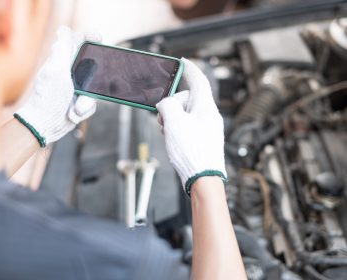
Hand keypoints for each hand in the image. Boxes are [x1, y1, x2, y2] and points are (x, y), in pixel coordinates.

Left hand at [14, 26, 100, 146]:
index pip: (77, 42)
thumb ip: (62, 51)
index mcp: (62, 61)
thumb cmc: (48, 99)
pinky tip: (74, 112)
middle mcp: (70, 72)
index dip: (89, 38)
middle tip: (86, 91)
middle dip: (93, 82)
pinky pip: (94, 102)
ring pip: (95, 88)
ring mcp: (77, 87)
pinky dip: (86, 109)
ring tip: (75, 109)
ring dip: (87, 101)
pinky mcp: (82, 100)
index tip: (99, 39)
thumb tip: (64, 30)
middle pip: (93, 66)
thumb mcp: (56, 72)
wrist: (47, 125)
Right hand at [156, 58, 226, 195]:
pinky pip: (187, 126)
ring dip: (172, 120)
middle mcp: (209, 115)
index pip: (199, 81)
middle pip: (186, 99)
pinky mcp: (202, 139)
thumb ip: (167, 105)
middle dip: (171, 106)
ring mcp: (206, 128)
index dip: (190, 69)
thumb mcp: (174, 122)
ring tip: (168, 134)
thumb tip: (165, 105)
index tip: (182, 61)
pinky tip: (173, 141)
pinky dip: (177, 129)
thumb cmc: (192, 152)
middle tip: (163, 120)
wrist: (203, 179)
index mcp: (206, 107)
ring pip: (185, 114)